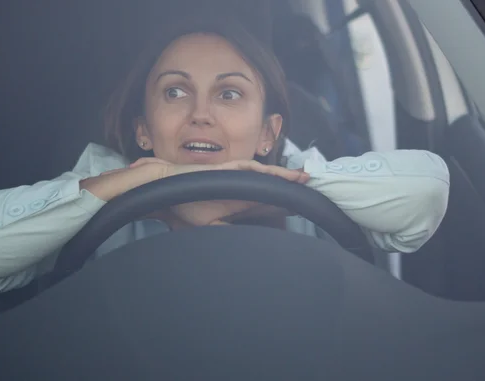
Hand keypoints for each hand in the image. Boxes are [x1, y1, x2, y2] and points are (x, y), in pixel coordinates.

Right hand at [157, 160, 307, 226]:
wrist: (169, 189)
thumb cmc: (186, 206)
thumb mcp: (211, 227)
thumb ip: (228, 235)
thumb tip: (243, 251)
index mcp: (240, 203)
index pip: (269, 205)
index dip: (286, 206)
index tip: (303, 211)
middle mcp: (243, 188)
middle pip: (274, 188)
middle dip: (293, 190)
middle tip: (315, 194)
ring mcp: (238, 176)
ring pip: (268, 176)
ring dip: (288, 177)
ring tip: (306, 179)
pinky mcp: (231, 168)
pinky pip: (254, 168)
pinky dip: (271, 171)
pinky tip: (285, 175)